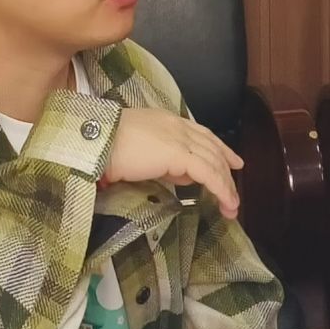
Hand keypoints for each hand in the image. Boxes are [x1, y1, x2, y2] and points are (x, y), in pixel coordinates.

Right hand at [103, 106, 243, 218]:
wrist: (95, 141)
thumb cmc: (106, 147)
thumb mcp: (139, 152)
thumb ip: (162, 160)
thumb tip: (180, 175)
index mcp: (167, 122)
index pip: (202, 134)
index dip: (220, 148)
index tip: (232, 162)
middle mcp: (177, 126)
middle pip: (212, 148)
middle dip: (226, 172)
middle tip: (234, 193)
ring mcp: (179, 139)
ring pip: (213, 162)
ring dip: (226, 186)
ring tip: (232, 207)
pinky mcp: (179, 154)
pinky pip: (208, 173)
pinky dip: (220, 188)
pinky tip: (226, 202)